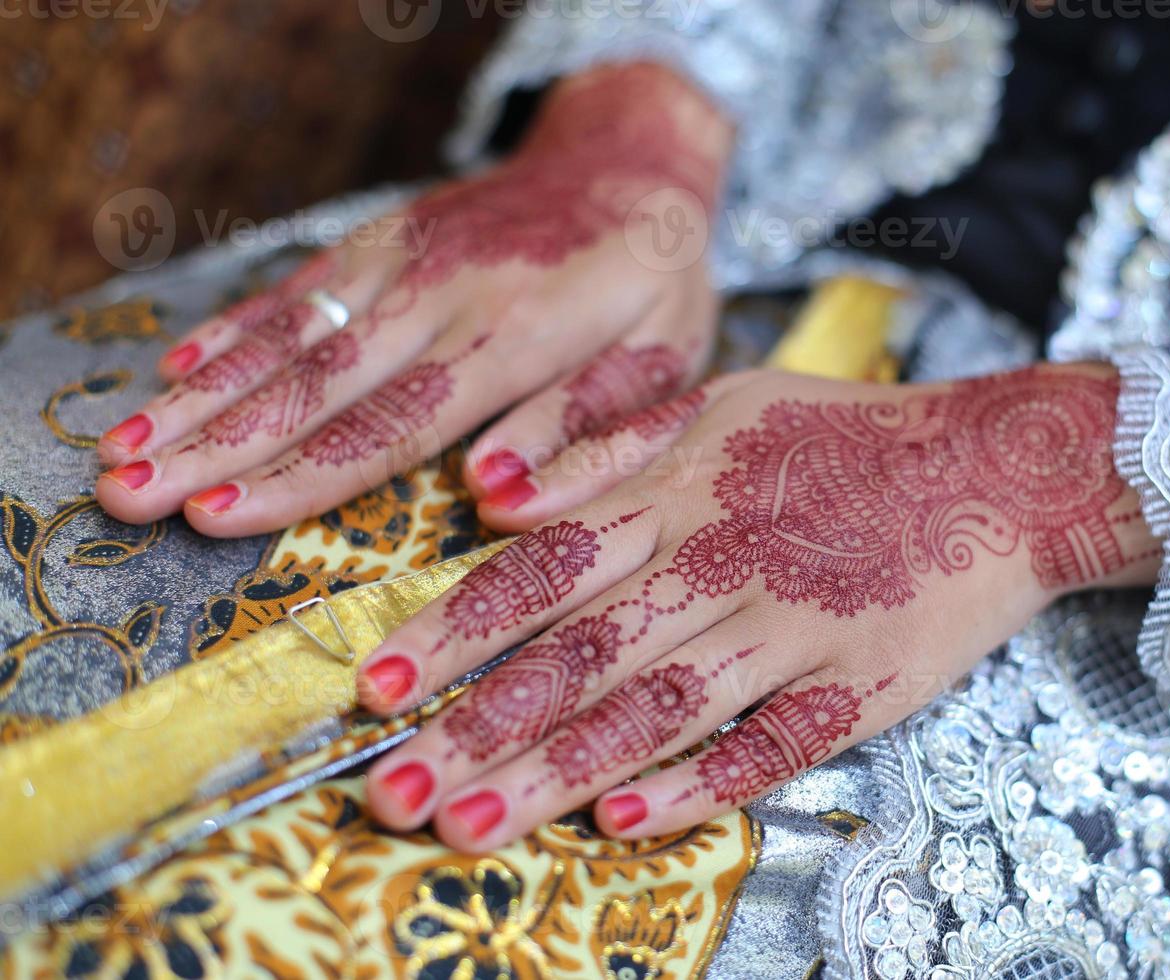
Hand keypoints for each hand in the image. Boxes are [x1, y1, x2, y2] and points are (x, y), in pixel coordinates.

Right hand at [94, 61, 732, 534]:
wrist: (632, 162)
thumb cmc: (655, 283)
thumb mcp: (662, 359)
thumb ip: (585, 426)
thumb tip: (497, 498)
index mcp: (515, 335)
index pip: (391, 420)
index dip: (299, 474)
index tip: (216, 518)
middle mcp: (442, 291)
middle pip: (313, 381)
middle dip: (214, 443)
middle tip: (124, 494)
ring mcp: (403, 259)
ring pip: (287, 332)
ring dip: (200, 391)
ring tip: (122, 445)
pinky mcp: (386, 239)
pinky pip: (298, 288)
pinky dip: (233, 328)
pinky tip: (172, 367)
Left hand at [352, 364, 1162, 848]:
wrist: (995, 467)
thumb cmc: (843, 438)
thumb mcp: (722, 408)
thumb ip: (609, 451)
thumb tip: (496, 496)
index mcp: (680, 491)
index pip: (545, 569)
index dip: (454, 631)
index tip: (375, 689)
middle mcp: (721, 561)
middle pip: (582, 655)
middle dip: (477, 728)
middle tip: (389, 794)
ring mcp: (793, 627)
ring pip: (657, 708)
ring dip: (556, 773)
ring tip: (468, 825)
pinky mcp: (858, 684)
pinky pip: (768, 745)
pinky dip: (694, 786)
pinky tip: (623, 826)